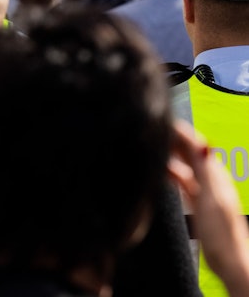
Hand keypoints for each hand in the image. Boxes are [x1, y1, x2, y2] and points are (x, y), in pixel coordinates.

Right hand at [169, 120, 248, 295]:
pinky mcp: (200, 204)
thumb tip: (202, 143)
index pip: (197, 144)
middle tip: (153, 130)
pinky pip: (184, 181)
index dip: (180, 131)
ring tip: (153, 147)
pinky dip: (172, 173)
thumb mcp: (210, 198)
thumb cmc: (222, 235)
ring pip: (186, 166)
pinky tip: (163, 173)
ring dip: (171, 155)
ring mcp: (206, 192)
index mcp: (216, 176)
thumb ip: (204, 170)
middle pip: (191, 153)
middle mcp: (212, 181)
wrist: (229, 262)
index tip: (161, 120)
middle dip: (173, 140)